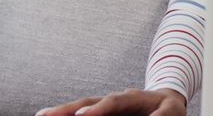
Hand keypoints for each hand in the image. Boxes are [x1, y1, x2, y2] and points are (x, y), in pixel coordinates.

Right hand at [35, 87, 186, 115]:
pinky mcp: (101, 113)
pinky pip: (82, 113)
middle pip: (89, 101)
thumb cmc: (168, 109)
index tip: (82, 115)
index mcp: (133, 97)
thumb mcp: (171, 112)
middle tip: (47, 115)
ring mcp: (106, 107)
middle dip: (68, 108)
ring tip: (42, 115)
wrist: (167, 102)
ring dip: (61, 111)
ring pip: (80, 107)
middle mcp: (115, 99)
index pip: (114, 102)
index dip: (98, 109)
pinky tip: (49, 115)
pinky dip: (66, 114)